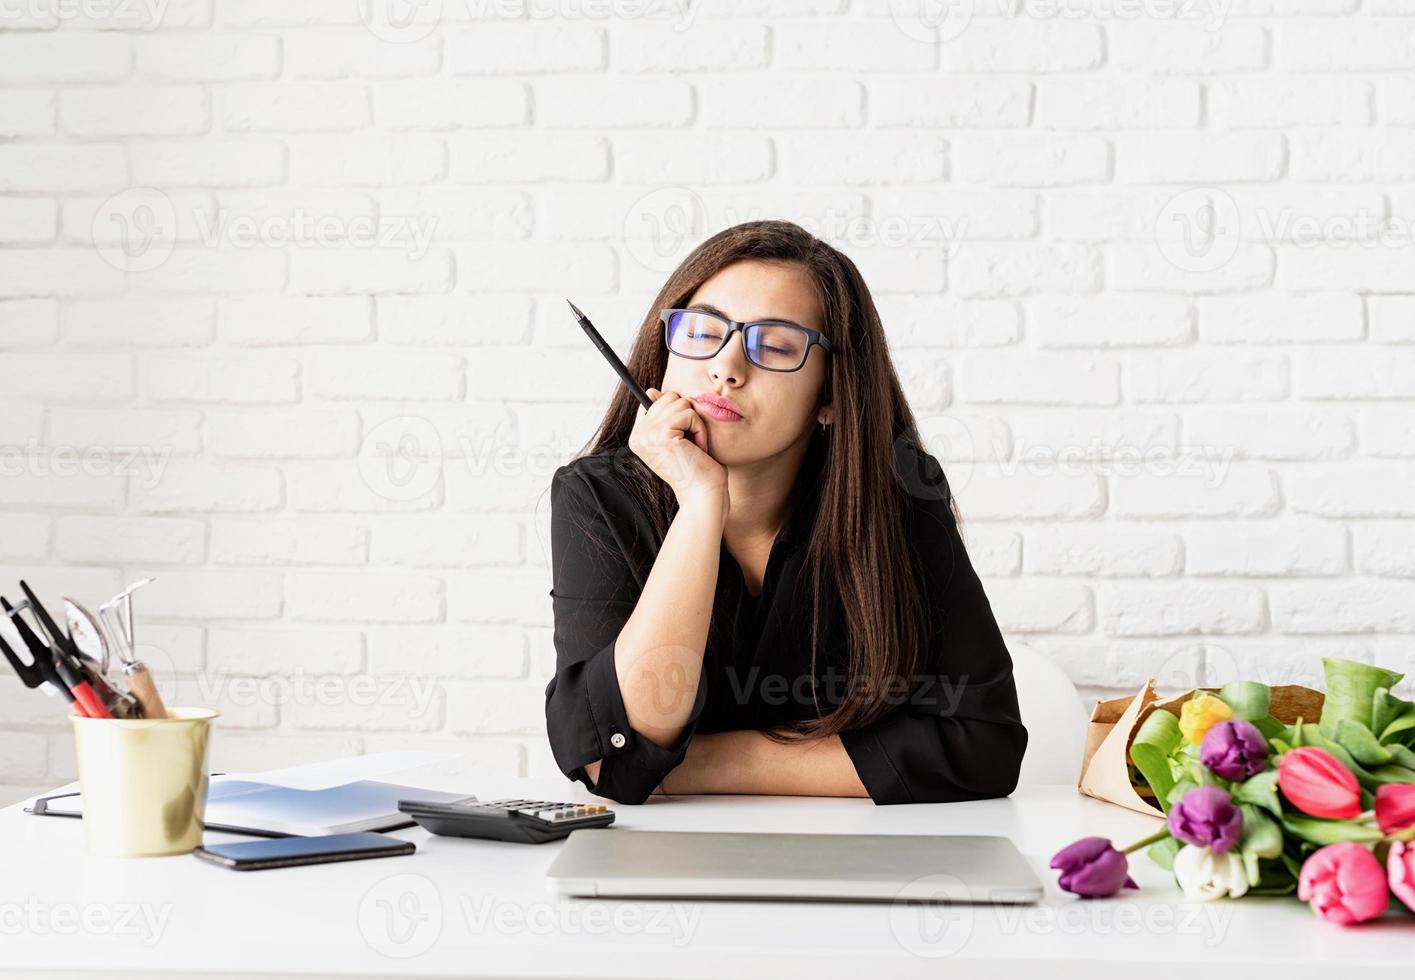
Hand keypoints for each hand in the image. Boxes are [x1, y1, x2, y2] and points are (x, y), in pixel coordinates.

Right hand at [628, 387, 727, 512]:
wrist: (702, 495)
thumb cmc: (697, 469)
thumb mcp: (678, 438)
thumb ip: (665, 415)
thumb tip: (651, 390)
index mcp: (638, 437)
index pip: (652, 400)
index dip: (673, 412)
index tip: (682, 436)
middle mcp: (638, 435)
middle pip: (668, 397)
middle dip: (688, 417)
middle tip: (690, 444)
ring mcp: (647, 434)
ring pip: (680, 402)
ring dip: (696, 424)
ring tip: (693, 448)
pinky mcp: (661, 434)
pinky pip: (689, 414)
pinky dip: (700, 430)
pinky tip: (697, 450)